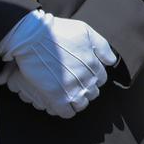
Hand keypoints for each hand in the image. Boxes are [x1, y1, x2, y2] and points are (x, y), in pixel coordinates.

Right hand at [0, 10, 115, 117]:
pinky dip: (66, 110)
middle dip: (86, 89)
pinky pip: (67, 112)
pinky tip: (60, 103)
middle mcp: (85, 78)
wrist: (32, 36)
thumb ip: (102, 46)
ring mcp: (71, 88)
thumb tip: (111, 61)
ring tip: (68, 94)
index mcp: (93, 63)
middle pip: (93, 92)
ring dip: (77, 100)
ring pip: (82, 104)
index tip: (83, 74)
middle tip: (74, 83)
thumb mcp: (85, 31)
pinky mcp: (56, 96)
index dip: (93, 77)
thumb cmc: (58, 31)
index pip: (101, 79)